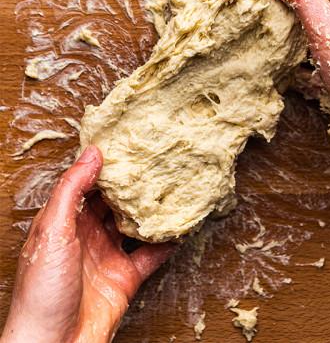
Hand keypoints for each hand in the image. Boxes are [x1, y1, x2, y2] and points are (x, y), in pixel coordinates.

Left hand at [1, 146, 174, 342]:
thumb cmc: (41, 293)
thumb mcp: (52, 232)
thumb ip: (71, 190)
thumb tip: (92, 153)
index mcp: (63, 223)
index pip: (86, 185)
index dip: (106, 166)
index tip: (128, 144)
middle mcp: (86, 237)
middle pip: (115, 203)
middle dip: (134, 184)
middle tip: (157, 160)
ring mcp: (108, 257)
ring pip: (136, 226)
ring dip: (153, 210)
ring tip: (173, 188)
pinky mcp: (126, 278)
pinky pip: (152, 255)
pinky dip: (168, 241)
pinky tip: (180, 227)